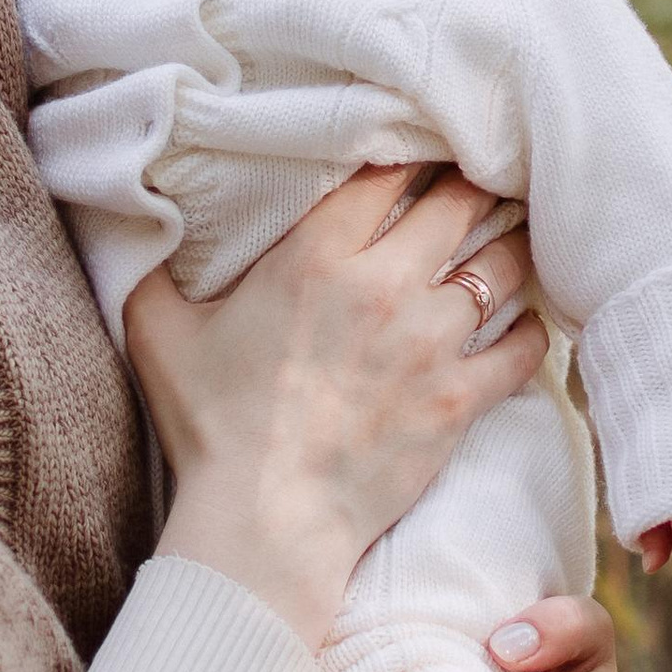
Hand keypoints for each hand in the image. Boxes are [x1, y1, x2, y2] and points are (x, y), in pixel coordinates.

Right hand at [127, 166, 545, 646]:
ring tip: (512, 237)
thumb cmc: (210, 428)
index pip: (388, 171)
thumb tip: (141, 220)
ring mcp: (431, 343)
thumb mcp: (159, 332)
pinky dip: (530, 328)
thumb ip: (153, 268)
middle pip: (459, 203)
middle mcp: (384, 285)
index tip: (422, 149)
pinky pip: (524, 345)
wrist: (264, 522)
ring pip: (503, 264)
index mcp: (315, 256)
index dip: (411, 152)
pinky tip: (524, 320)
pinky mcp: (461, 399)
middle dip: (474, 185)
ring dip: (510, 246)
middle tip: (483, 179)